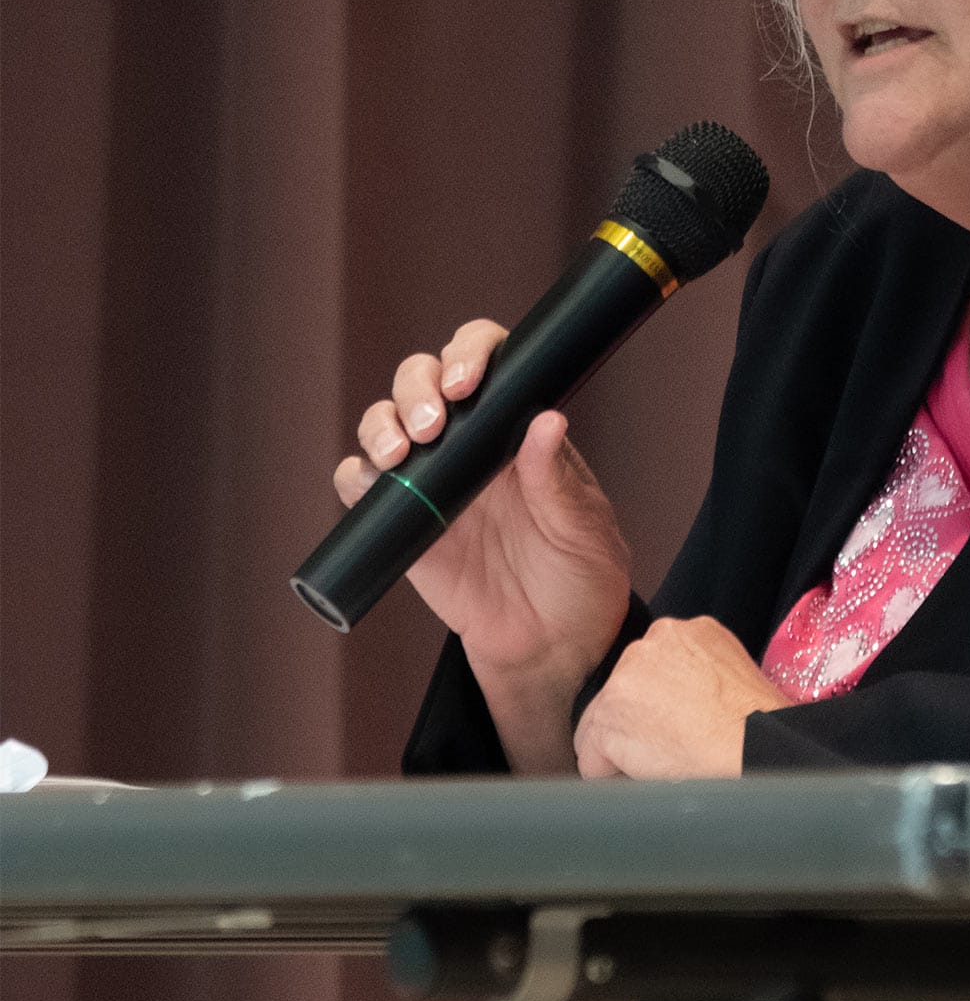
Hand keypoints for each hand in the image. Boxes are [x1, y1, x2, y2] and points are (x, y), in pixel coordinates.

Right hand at [333, 319, 633, 693]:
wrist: (550, 645)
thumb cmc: (580, 576)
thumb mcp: (583, 528)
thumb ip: (558, 481)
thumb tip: (547, 419)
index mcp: (519, 429)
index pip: (488, 362)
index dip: (469, 354)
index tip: (467, 383)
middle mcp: (471, 443)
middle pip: (422, 380)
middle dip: (416, 388)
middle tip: (433, 425)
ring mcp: (432, 480)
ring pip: (385, 423)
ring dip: (381, 424)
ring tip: (399, 454)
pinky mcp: (403, 522)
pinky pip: (361, 486)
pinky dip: (355, 477)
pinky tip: (372, 483)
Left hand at [573, 617, 788, 779]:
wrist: (753, 742)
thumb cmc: (756, 720)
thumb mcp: (729, 671)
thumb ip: (695, 671)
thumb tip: (679, 701)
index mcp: (683, 631)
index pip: (648, 671)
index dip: (660, 705)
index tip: (679, 724)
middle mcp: (649, 644)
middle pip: (622, 693)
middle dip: (638, 722)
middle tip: (672, 746)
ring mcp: (624, 678)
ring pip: (603, 725)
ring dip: (625, 748)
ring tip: (663, 762)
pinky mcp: (608, 716)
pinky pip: (592, 758)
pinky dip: (611, 775)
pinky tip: (646, 775)